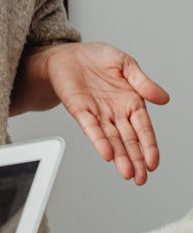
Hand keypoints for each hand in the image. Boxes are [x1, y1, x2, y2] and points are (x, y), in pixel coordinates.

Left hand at [42, 42, 169, 183]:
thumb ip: (142, 81)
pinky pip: (90, 127)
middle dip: (135, 160)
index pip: (143, 128)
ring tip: (127, 173)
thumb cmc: (97, 58)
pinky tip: (106, 153)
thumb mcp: (125, 64)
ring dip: (119, 156)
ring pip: (111, 139)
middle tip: (140, 178)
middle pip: (128, 140)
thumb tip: (163, 98)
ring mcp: (98, 113)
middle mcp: (115, 112)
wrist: (68, 54)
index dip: (149, 145)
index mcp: (131, 102)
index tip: (153, 163)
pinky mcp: (80, 110)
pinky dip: (98, 140)